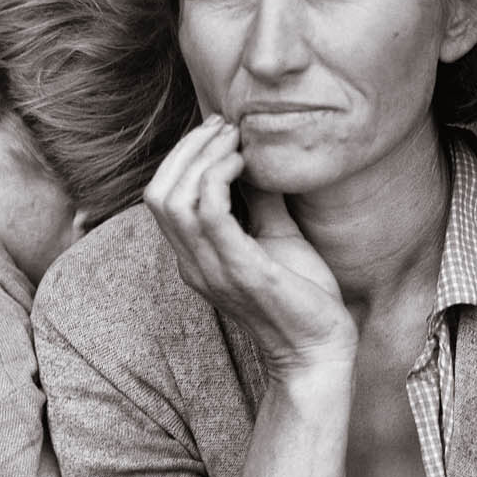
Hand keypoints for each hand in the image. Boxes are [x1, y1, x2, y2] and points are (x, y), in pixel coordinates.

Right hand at [143, 116, 357, 375]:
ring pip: (174, 199)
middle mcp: (193, 264)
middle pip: (158, 193)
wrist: (319, 350)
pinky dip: (219, 178)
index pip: (161, 198)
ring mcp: (212, 269)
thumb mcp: (277, 236)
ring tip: (235, 140)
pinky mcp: (240, 271)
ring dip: (202, 157)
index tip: (219, 131)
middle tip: (225, 127)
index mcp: (196, 257)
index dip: (182, 156)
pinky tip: (245, 164)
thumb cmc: (301, 297)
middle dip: (187, 149)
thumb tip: (260, 157)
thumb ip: (261, 200)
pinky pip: (209, 214)